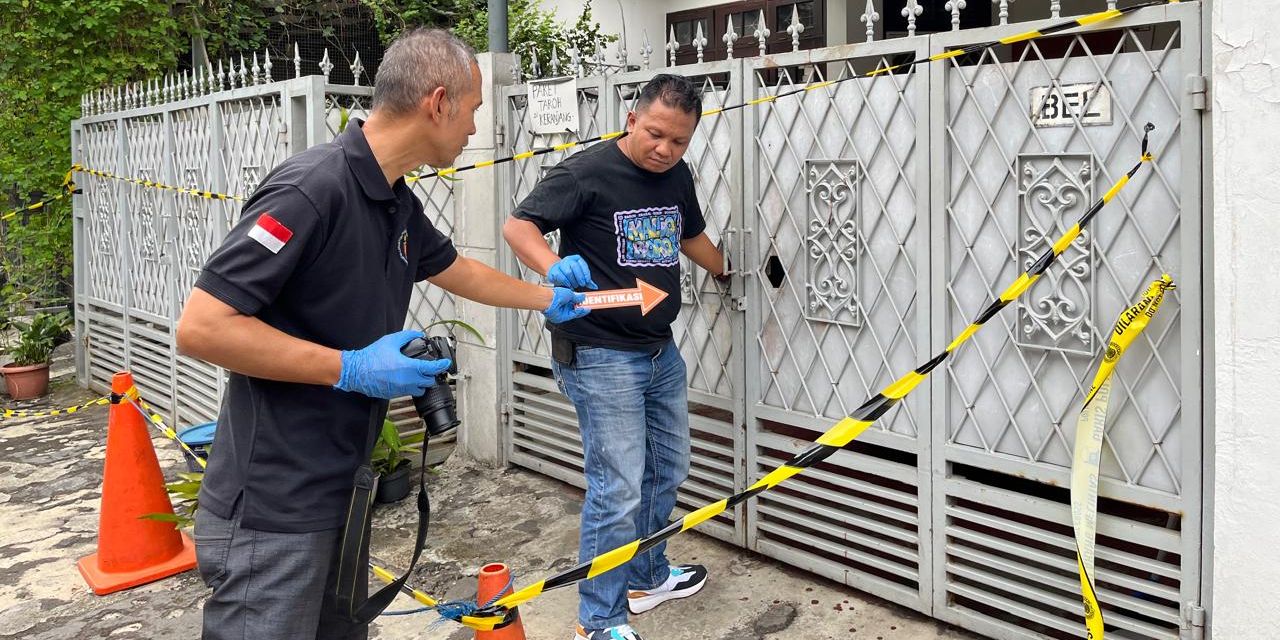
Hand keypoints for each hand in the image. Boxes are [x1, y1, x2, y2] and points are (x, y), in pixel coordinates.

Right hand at [334, 330, 452, 398]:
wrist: (356, 371)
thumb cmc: (371, 357)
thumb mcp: (391, 341)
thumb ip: (407, 336)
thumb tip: (418, 335)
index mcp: (408, 368)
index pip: (432, 369)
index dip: (442, 366)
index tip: (446, 363)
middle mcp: (407, 381)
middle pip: (429, 381)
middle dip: (431, 374)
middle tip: (430, 368)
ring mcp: (401, 389)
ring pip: (420, 389)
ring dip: (422, 382)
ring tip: (418, 374)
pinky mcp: (394, 394)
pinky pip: (408, 392)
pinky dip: (411, 386)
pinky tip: (406, 378)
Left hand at [543, 287, 588, 323]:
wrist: (548, 300)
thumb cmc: (555, 294)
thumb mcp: (570, 293)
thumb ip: (577, 297)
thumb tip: (583, 297)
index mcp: (564, 299)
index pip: (574, 301)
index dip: (581, 302)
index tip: (587, 301)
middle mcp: (563, 306)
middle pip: (575, 308)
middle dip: (583, 307)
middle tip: (590, 305)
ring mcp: (563, 312)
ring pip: (575, 312)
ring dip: (582, 310)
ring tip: (588, 307)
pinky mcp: (563, 317)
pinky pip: (573, 315)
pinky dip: (579, 313)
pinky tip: (583, 309)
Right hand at [546, 255, 597, 289]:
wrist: (557, 273)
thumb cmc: (570, 274)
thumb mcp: (580, 276)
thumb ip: (588, 281)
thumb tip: (595, 287)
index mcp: (576, 259)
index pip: (582, 264)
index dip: (586, 273)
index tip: (587, 281)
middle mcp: (568, 260)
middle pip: (575, 267)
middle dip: (579, 277)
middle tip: (582, 284)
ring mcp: (560, 264)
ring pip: (568, 272)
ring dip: (573, 281)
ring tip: (575, 286)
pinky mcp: (554, 270)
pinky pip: (561, 276)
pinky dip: (566, 282)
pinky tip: (569, 286)